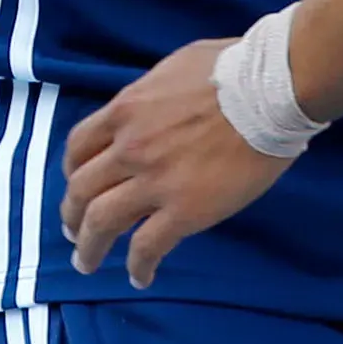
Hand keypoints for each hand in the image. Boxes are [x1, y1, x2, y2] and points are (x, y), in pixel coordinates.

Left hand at [62, 38, 292, 287]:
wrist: (270, 91)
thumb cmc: (233, 68)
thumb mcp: (174, 67)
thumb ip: (150, 94)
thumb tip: (147, 109)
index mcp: (126, 110)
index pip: (79, 146)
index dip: (72, 171)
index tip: (76, 185)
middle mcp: (130, 148)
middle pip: (82, 190)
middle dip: (72, 215)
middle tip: (74, 233)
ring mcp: (154, 181)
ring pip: (102, 223)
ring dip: (89, 247)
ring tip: (88, 263)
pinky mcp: (184, 211)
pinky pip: (147, 246)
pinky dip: (138, 266)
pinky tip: (140, 276)